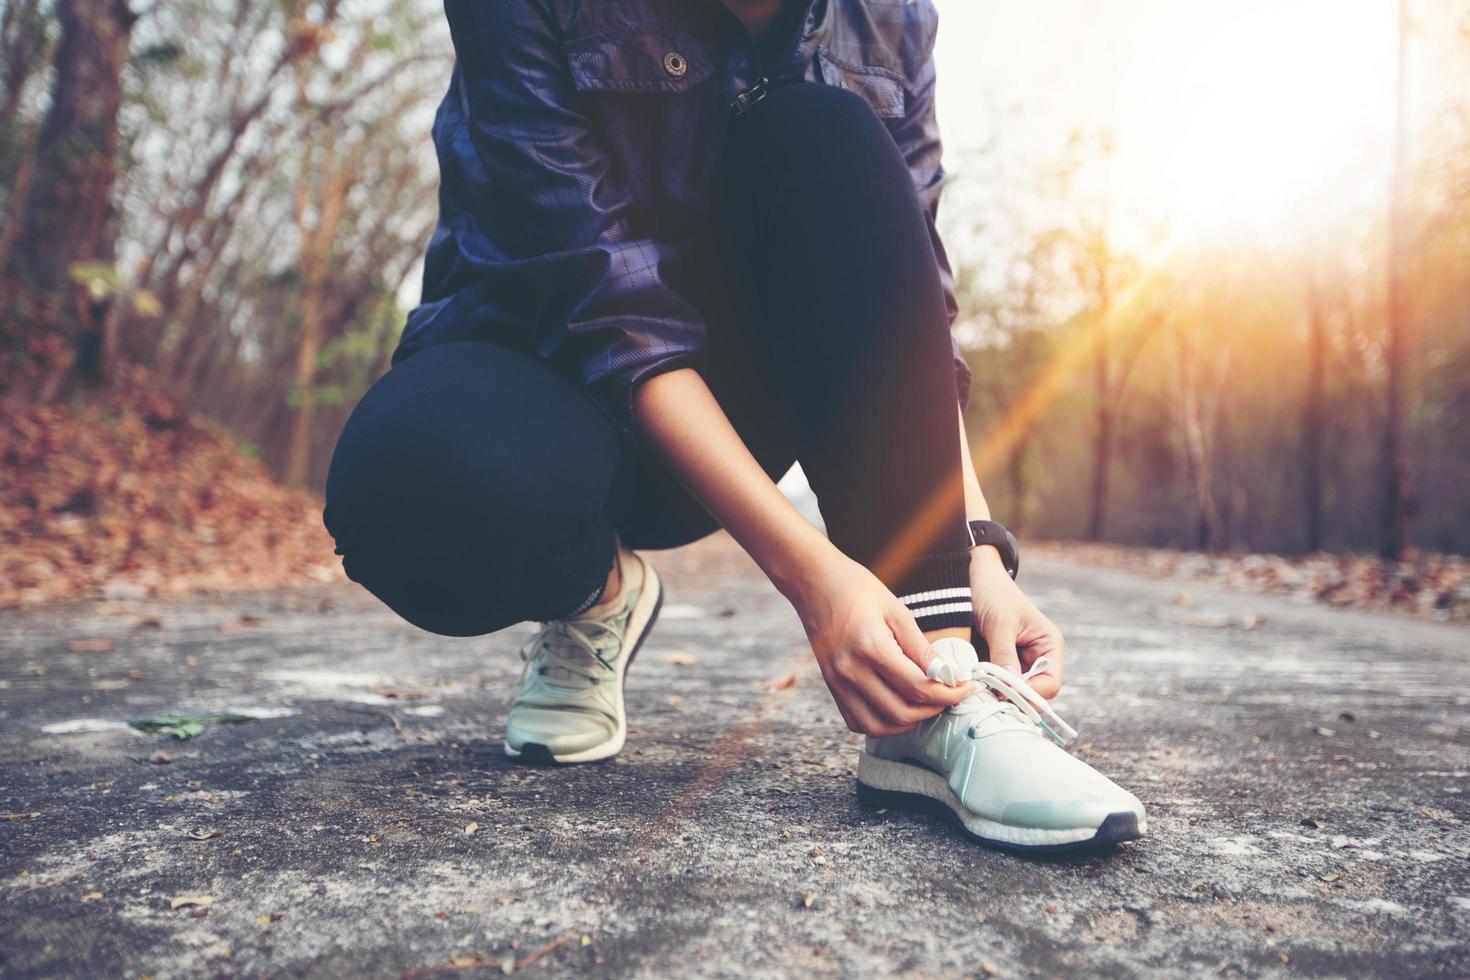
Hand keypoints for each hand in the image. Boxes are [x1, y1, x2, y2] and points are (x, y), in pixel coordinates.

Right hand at [787, 553, 976, 735]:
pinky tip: (897, 706)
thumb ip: (922, 648)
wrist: (815, 584)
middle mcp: (851, 671)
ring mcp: (838, 683)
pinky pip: (858, 722)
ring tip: (924, 704)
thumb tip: (950, 675)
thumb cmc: (858, 590)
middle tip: (949, 695)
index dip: (949, 693)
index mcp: (872, 648)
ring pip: (879, 726)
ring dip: (908, 722)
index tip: (966, 687)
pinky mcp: (832, 687)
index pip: (919, 687)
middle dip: (934, 709)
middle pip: (902, 712)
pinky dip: (882, 724)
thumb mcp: (897, 612)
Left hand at [970, 546, 1065, 698]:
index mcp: (1048, 646)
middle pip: (1032, 695)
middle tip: (986, 695)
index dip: (1029, 694)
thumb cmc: (992, 592)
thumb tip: (1009, 686)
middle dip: (1011, 697)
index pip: (1050, 684)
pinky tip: (971, 686)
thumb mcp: (1000, 622)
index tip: (1002, 692)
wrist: (970, 575)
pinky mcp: (996, 665)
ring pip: (1011, 693)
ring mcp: (1016, 663)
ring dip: (996, 694)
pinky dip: (984, 688)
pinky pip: (994, 685)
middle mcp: (1036, 658)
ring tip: (976, 690)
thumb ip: (1004, 653)